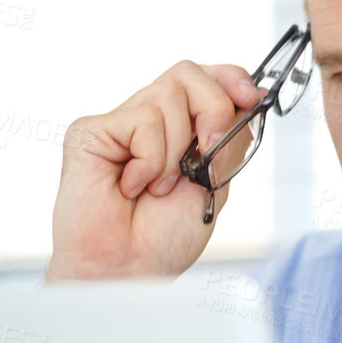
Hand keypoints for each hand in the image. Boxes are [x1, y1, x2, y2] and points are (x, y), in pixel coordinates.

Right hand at [45, 60, 263, 281]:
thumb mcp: (216, 184)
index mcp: (178, 130)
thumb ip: (229, 138)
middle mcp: (147, 120)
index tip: (250, 95)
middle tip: (202, 158)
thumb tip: (248, 98)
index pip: (205, 78)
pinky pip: (142, 120)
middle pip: (189, 73)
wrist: (129, 269)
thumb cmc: (164, 238)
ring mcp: (119, 123)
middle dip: (212, 110)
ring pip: (168, 94)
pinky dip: (150, 161)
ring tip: (158, 187)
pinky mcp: (91, 131)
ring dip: (177, 151)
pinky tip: (131, 187)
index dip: (230, 78)